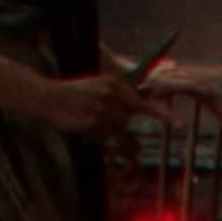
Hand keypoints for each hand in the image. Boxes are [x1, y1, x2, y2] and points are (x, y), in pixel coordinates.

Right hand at [34, 74, 164, 138]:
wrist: (45, 96)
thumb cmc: (72, 93)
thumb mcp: (97, 87)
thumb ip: (117, 98)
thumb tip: (133, 113)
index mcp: (114, 84)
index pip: (141, 101)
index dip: (160, 114)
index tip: (176, 123)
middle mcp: (110, 95)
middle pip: (124, 121)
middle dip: (114, 127)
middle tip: (96, 121)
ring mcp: (101, 109)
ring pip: (112, 130)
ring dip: (100, 131)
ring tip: (84, 119)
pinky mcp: (90, 121)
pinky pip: (99, 136)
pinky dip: (91, 134)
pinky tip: (79, 124)